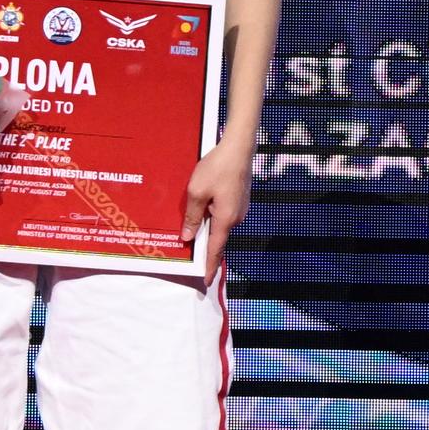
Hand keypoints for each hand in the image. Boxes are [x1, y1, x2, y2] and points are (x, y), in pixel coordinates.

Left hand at [185, 132, 255, 276]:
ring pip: (220, 226)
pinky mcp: (240, 201)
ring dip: (208, 229)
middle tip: (194, 259)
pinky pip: (224, 216)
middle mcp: (236, 218)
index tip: (205, 281)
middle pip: (218, 238)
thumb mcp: (196, 193)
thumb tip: (188, 236)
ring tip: (194, 229)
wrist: (238, 148)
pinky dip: (214, 218)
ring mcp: (240, 209)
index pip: (215, 249)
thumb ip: (192, 217)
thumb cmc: (217, 168)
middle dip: (206, 248)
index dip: (209, 266)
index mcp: (225, 219)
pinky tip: (204, 211)